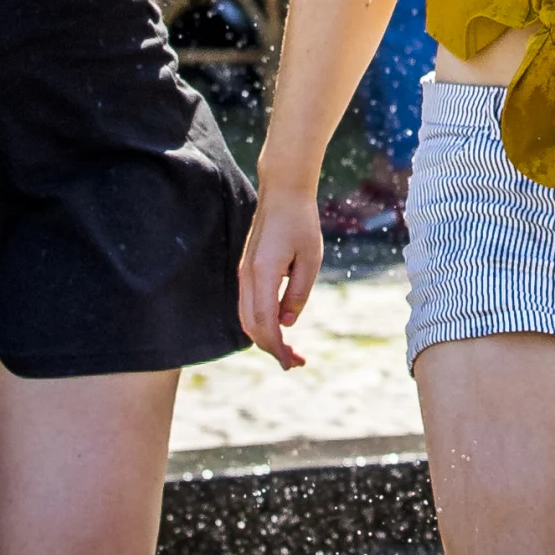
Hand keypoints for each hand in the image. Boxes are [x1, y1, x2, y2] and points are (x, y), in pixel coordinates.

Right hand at [235, 180, 324, 368]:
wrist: (283, 192)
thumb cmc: (301, 222)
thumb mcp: (310, 259)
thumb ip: (297, 294)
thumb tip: (286, 323)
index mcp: (263, 274)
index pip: (265, 324)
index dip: (277, 348)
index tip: (292, 363)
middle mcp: (247, 276)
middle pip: (252, 326)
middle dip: (272, 348)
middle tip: (295, 362)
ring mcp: (244, 273)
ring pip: (246, 318)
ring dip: (265, 337)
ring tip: (289, 350)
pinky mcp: (247, 269)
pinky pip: (248, 305)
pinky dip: (260, 322)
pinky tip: (279, 327)